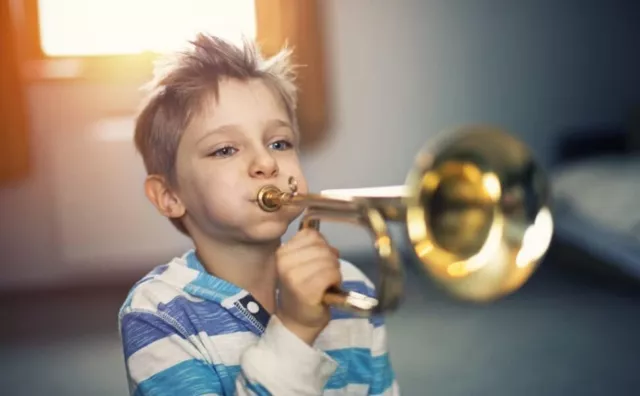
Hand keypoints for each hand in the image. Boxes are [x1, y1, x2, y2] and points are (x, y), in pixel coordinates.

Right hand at [275, 228, 341, 344]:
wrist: (297, 321)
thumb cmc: (302, 291)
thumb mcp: (301, 263)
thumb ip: (313, 248)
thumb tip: (332, 248)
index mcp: (282, 252)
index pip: (312, 235)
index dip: (322, 247)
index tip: (317, 263)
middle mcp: (285, 262)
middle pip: (322, 247)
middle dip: (330, 260)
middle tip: (324, 276)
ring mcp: (294, 276)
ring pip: (329, 259)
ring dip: (334, 271)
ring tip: (325, 283)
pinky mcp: (306, 289)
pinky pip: (331, 273)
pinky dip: (336, 280)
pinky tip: (328, 289)